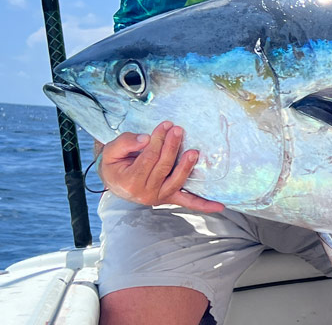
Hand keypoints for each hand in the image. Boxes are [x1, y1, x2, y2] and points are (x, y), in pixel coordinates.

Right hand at [98, 121, 225, 211]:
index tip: (166, 125)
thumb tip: (146, 139)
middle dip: (172, 146)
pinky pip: (187, 202)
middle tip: (178, 130)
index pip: (149, 158)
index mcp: (130, 182)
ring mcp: (159, 197)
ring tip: (194, 152)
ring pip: (176, 181)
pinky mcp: (169, 197)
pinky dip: (203, 205)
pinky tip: (219, 206)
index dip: (158, 140)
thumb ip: (126, 142)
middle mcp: (145, 193)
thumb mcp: (112, 151)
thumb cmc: (115, 163)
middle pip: (163, 167)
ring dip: (186, 167)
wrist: (114, 180)